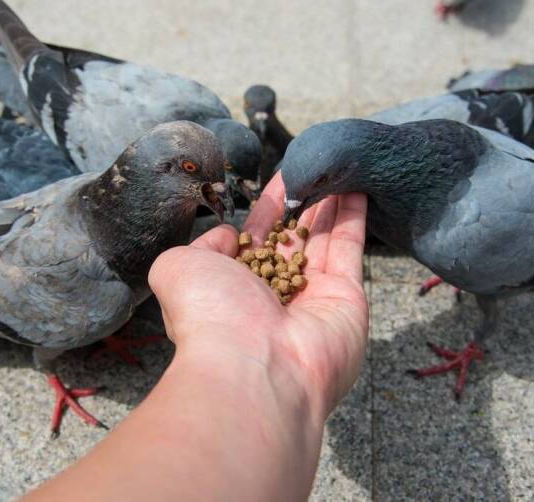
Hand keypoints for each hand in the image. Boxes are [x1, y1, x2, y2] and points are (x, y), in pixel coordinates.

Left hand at [149, 173, 368, 421]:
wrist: (253, 367)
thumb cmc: (209, 318)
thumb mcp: (178, 267)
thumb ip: (203, 245)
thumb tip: (229, 235)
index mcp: (236, 288)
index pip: (258, 238)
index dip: (270, 207)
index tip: (282, 177)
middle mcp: (275, 294)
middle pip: (295, 238)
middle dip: (304, 202)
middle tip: (315, 167)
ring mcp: (313, 297)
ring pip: (324, 238)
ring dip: (331, 201)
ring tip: (337, 166)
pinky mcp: (347, 298)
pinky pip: (349, 248)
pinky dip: (353, 215)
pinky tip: (355, 183)